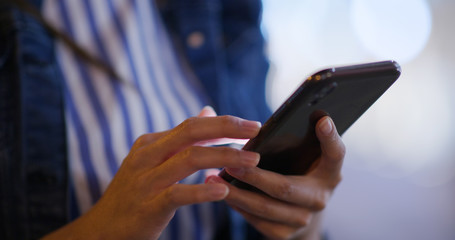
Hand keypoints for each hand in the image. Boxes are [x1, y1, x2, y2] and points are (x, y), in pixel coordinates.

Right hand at [43, 106, 261, 239]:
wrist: (103, 228)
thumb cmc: (136, 193)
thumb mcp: (154, 160)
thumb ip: (182, 137)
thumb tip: (208, 111)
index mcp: (151, 143)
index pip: (192, 125)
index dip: (224, 123)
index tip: (252, 125)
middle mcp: (147, 156)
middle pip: (191, 133)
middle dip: (227, 129)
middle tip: (256, 130)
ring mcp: (146, 180)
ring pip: (190, 159)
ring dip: (225, 158)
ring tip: (251, 161)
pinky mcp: (148, 206)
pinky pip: (178, 194)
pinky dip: (202, 190)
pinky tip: (223, 190)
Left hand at [207, 116, 344, 239]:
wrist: (299, 212)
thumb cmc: (297, 172)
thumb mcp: (304, 155)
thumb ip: (298, 133)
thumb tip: (289, 110)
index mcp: (329, 172)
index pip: (336, 153)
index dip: (330, 137)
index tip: (322, 120)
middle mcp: (320, 198)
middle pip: (285, 187)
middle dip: (253, 176)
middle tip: (230, 163)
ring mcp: (302, 219)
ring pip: (265, 207)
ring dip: (236, 194)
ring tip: (213, 178)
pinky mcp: (284, 234)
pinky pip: (255, 220)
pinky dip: (236, 206)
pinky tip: (220, 193)